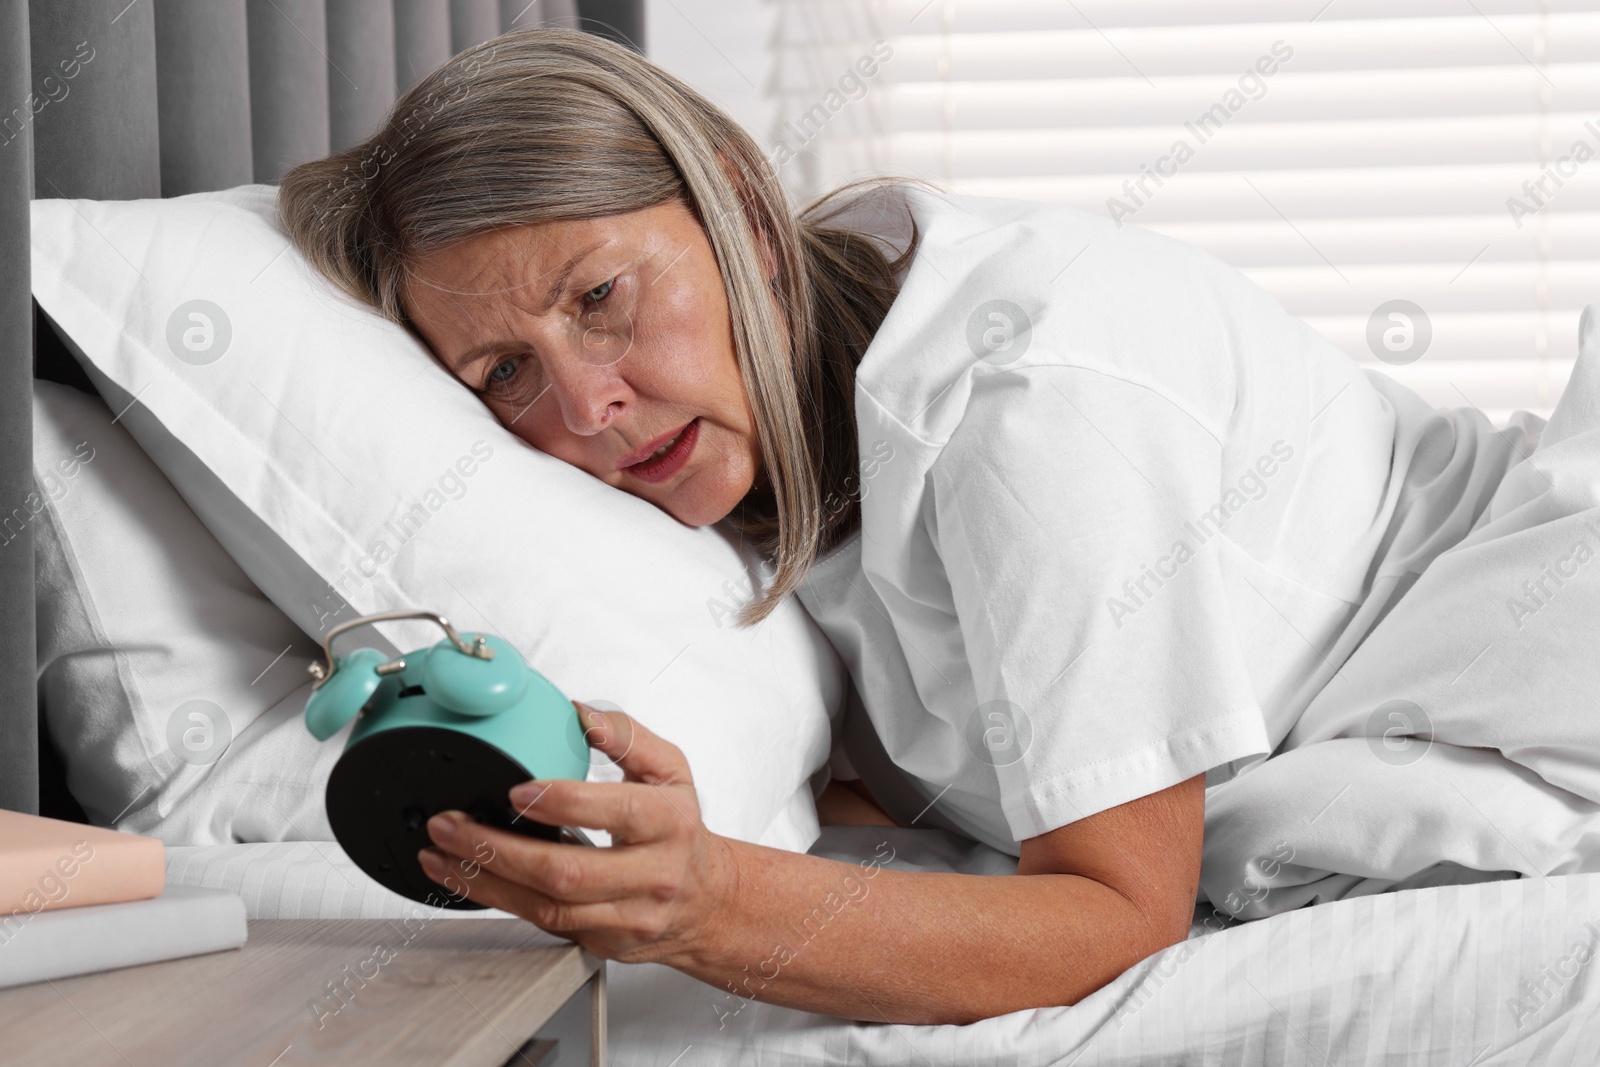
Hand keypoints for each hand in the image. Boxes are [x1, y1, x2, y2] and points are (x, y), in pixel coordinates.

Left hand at [417, 703, 736, 966]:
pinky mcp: (602, 942)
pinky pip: (543, 924)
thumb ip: (627, 736)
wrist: (706, 901)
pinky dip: (498, 900)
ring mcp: (627, 917)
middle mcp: (651, 875)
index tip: (517, 790)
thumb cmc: (680, 831)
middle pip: (567, 872)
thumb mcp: (669, 772)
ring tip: (442, 854)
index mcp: (668, 824)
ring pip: (547, 907)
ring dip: (485, 881)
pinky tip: (467, 878)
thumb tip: (581, 714)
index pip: (616, 812)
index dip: (563, 802)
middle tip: (452, 824)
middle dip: (498, 849)